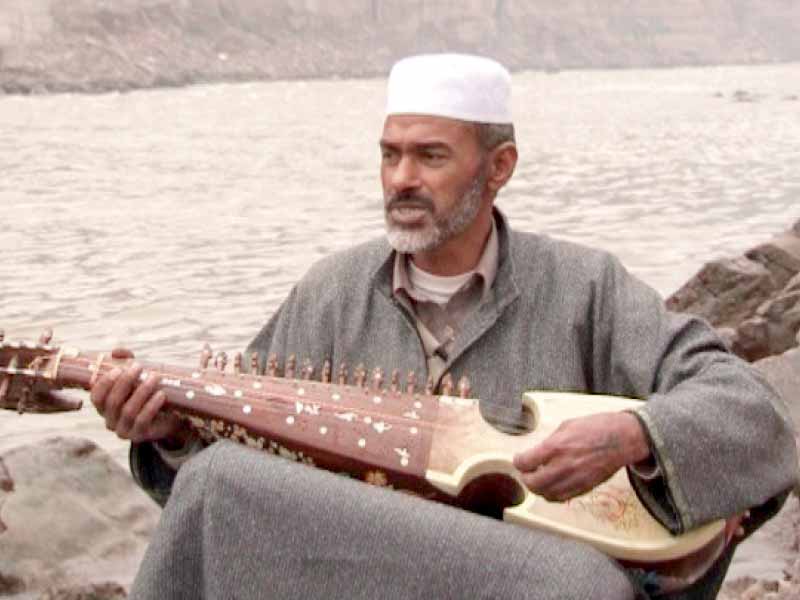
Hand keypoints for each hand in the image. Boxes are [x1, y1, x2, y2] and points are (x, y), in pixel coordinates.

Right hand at [90, 348, 183, 443]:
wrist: (168, 417)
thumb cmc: (147, 394)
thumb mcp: (136, 377)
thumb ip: (125, 363)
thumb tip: (116, 352)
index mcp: (104, 406)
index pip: (96, 397)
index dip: (104, 384)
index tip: (118, 369)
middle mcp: (109, 420)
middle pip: (112, 402)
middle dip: (125, 382)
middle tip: (139, 367)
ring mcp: (122, 430)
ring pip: (128, 411)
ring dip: (142, 391)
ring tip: (155, 377)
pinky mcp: (138, 436)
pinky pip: (142, 421)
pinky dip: (151, 406)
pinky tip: (161, 395)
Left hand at [513, 412, 650, 501]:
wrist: (622, 438)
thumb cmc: (596, 427)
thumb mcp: (566, 426)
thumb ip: (549, 442)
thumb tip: (536, 452)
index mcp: (557, 447)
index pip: (525, 462)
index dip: (518, 461)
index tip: (519, 459)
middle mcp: (564, 466)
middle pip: (533, 483)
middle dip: (525, 478)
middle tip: (525, 472)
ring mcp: (575, 479)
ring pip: (547, 494)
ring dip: (538, 488)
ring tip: (537, 480)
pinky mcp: (585, 487)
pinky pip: (562, 498)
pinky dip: (552, 494)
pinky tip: (551, 486)